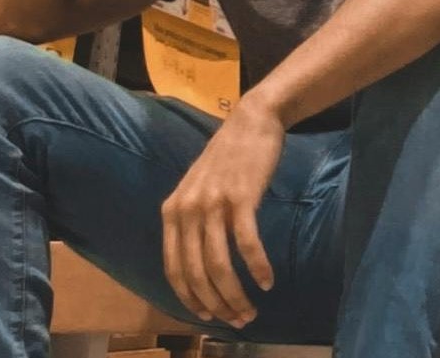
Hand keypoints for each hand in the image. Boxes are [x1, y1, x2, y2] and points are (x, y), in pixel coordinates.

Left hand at [160, 97, 283, 326]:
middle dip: (217, 304)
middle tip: (237, 320)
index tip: (207, 316)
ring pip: (219, 265)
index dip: (189, 299)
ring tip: (252, 310)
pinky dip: (257, 267)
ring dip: (236, 294)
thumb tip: (198, 265)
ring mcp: (213, 203)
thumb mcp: (197, 189)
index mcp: (172, 211)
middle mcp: (187, 210)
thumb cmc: (228, 157)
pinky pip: (247, 244)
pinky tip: (268, 281)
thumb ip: (191, 221)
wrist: (252, 120)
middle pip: (197, 273)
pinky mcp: (241, 197)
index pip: (174, 269)